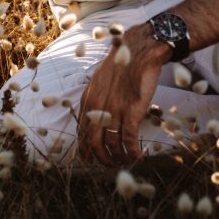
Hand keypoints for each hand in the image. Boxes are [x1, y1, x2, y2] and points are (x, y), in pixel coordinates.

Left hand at [77, 25, 169, 165]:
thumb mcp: (98, 83)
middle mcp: (98, 108)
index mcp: (87, 101)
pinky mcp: (132, 111)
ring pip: (112, 144)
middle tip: (108, 165)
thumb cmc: (119, 67)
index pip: (81, 132)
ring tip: (124, 163)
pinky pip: (129, 139)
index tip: (89, 159)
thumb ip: (95, 101)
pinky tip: (137, 157)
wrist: (136, 52)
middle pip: (93, 142)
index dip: (85, 149)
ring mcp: (114, 110)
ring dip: (118, 158)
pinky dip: (132, 152)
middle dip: (100, 158)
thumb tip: (95, 118)